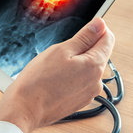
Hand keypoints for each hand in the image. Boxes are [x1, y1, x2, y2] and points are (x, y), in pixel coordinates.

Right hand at [0, 17, 114, 132]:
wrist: (25, 108)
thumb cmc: (38, 80)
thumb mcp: (61, 50)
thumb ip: (84, 37)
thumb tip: (100, 24)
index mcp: (95, 65)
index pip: (108, 39)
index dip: (96, 30)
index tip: (82, 29)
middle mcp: (97, 81)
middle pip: (97, 55)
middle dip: (82, 48)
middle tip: (59, 51)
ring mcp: (88, 93)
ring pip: (87, 69)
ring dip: (75, 64)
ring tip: (53, 68)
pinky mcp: (78, 102)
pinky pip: (79, 83)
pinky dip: (70, 77)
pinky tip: (53, 80)